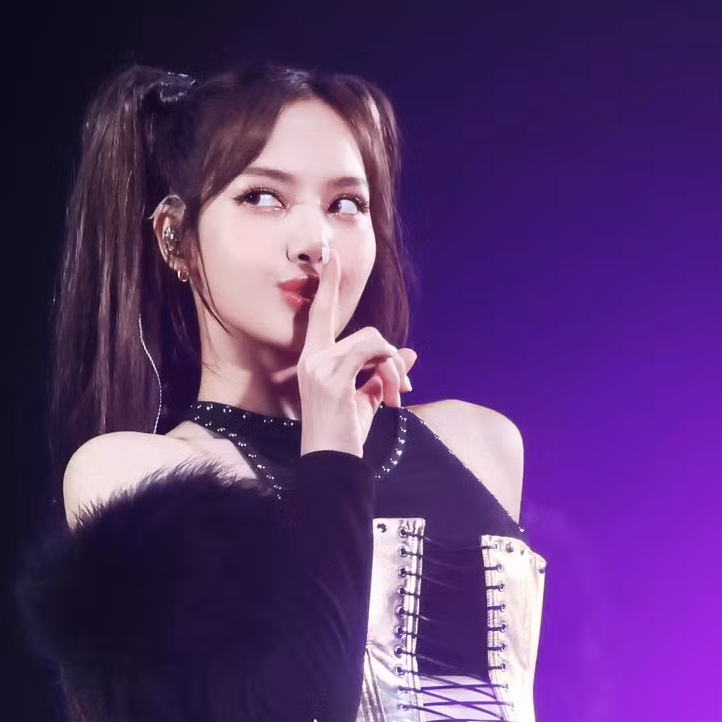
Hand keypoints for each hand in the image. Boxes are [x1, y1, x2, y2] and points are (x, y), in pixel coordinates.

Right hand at [289, 246, 417, 456]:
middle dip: (391, 360)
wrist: (331, 465)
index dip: (327, 285)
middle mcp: (312, 358)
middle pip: (367, 334)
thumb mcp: (366, 400)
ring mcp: (320, 367)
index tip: (330, 255)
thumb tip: (410, 353)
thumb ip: (383, 374)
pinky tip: (390, 393)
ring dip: (393, 369)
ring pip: (374, 342)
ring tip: (395, 397)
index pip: (320, 314)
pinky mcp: (333, 378)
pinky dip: (389, 368)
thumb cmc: (344, 436)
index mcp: (314, 360)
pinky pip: (372, 352)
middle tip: (400, 391)